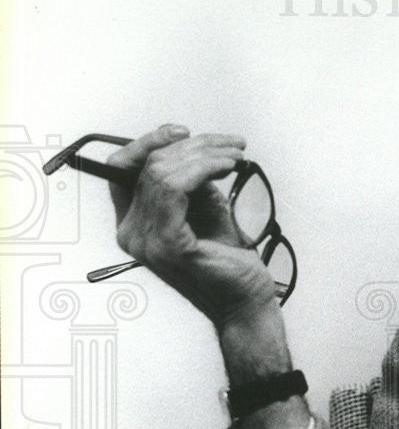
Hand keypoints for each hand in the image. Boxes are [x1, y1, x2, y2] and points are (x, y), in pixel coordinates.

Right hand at [109, 124, 277, 328]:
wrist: (247, 297)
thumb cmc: (230, 257)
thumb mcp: (207, 208)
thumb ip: (192, 181)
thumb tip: (196, 149)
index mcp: (135, 223)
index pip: (121, 170)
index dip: (149, 142)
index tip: (185, 132)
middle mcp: (132, 232)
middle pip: (147, 165)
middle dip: (194, 146)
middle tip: (233, 145)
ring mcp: (145, 240)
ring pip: (162, 172)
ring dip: (205, 154)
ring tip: (237, 156)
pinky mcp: (167, 244)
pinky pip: (174, 188)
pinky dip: (203, 168)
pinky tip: (227, 167)